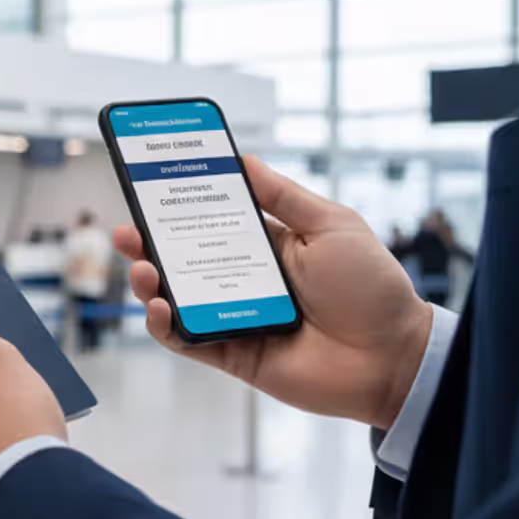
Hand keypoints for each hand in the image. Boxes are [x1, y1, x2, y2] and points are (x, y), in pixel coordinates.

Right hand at [116, 156, 433, 430]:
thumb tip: (244, 160)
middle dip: (150, 244)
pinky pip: (188, 340)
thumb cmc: (371, 288)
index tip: (152, 187)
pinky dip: (166, 326)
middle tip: (126, 231)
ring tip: (145, 269)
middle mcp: (247, 280)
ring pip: (179, 298)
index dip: (182, 206)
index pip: (213, 221)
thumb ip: (284, 196)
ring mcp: (236, 318)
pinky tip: (160, 308)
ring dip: (153, 283)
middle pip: (186, 259)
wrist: (392, 357)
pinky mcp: (234, 354)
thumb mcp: (332, 225)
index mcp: (270, 246)